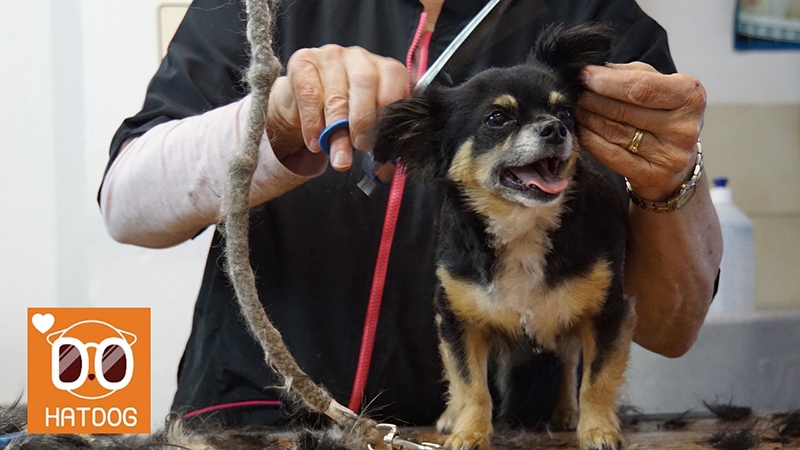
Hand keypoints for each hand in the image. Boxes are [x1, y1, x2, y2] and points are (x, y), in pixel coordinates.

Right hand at [266, 45, 406, 170]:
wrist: (303, 106)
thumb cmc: (343, 115)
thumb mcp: (366, 125)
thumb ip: (379, 141)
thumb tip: (386, 170)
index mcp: (383, 67)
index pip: (394, 80)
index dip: (387, 113)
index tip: (379, 141)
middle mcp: (359, 56)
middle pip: (365, 84)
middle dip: (363, 122)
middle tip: (360, 148)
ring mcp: (330, 55)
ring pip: (336, 95)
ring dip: (337, 132)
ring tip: (339, 158)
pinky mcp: (303, 60)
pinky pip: (310, 94)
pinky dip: (313, 123)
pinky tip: (315, 142)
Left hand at [575, 63, 706, 200]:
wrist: (676, 160)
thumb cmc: (662, 114)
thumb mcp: (656, 86)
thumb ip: (629, 75)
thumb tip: (593, 69)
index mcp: (690, 97)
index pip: (642, 88)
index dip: (609, 82)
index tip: (585, 76)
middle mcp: (685, 127)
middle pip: (625, 111)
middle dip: (594, 100)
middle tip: (575, 93)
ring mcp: (671, 155)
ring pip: (616, 132)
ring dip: (588, 119)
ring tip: (575, 109)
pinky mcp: (655, 176)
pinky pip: (613, 155)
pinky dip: (592, 141)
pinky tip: (580, 131)